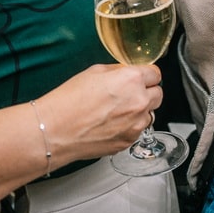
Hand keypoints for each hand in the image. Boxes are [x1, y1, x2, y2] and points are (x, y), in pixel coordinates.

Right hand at [38, 64, 162, 165]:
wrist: (55, 130)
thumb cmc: (69, 101)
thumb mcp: (95, 72)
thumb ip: (119, 71)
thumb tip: (128, 73)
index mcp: (132, 80)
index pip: (155, 74)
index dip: (147, 75)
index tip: (142, 78)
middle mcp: (139, 102)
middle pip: (158, 94)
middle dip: (147, 92)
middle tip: (130, 94)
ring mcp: (136, 124)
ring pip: (150, 114)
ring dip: (140, 111)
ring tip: (117, 111)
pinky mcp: (129, 141)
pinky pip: (138, 130)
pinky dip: (130, 126)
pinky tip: (111, 124)